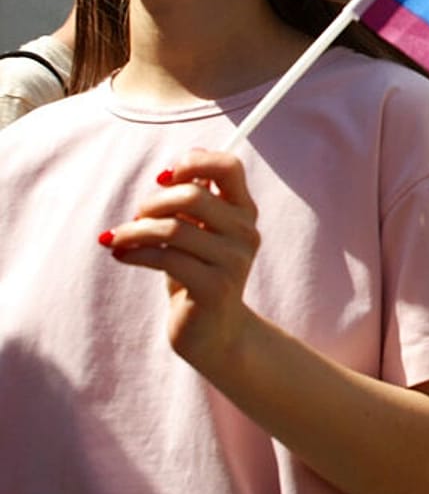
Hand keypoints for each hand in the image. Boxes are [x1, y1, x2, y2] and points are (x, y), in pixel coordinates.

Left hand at [99, 148, 261, 366]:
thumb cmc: (196, 272)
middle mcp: (245, 232)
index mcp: (244, 212)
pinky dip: (134, 253)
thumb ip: (192, 203)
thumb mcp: (197, 233)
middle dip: (152, 203)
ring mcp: (233, 261)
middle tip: (136, 218)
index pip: (229, 167)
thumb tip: (172, 173)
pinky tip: (121, 256)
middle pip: (193, 196)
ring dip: (135, 231)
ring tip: (117, 239)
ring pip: (174, 228)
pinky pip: (165, 258)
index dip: (194, 162)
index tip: (165, 177)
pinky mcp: (214, 287)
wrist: (212, 331)